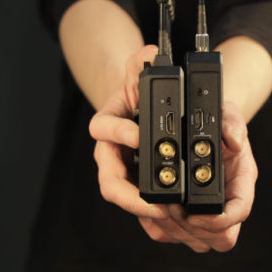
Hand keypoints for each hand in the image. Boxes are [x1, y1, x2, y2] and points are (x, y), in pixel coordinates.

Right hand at [89, 46, 257, 252]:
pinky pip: (138, 202)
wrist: (140, 108)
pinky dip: (151, 212)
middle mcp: (110, 150)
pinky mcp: (136, 182)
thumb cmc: (139, 91)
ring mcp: (122, 169)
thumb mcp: (142, 70)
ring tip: (164, 214)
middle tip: (151, 201)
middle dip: (127, 193)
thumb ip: (143, 60)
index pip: (102, 129)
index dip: (118, 134)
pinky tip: (169, 219)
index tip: (139, 137)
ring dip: (140, 208)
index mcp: (108, 123)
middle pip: (107, 179)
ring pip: (122, 196)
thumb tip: (150, 53)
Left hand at [139, 100, 256, 252]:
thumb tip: (234, 142)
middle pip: (222, 237)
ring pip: (200, 242)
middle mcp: (228, 201)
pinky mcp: (191, 217)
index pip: (239, 212)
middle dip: (194, 228)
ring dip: (177, 230)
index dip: (219, 220)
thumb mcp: (229, 115)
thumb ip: (232, 125)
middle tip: (172, 207)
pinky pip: (177, 237)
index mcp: (241, 181)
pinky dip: (162, 229)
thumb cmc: (221, 123)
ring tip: (161, 206)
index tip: (195, 214)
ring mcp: (210, 213)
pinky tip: (153, 211)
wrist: (210, 128)